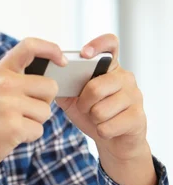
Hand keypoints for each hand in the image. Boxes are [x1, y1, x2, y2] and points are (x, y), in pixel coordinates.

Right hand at [0, 38, 64, 184]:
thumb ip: (17, 80)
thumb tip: (52, 81)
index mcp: (0, 71)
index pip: (29, 46)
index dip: (51, 49)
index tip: (62, 61)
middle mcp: (4, 83)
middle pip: (50, 87)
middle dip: (44, 102)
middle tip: (23, 111)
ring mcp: (8, 104)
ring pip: (46, 111)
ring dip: (35, 121)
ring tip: (12, 124)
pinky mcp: (13, 126)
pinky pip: (39, 130)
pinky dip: (29, 136)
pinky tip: (10, 136)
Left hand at [57, 34, 155, 184]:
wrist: (114, 140)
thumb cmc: (92, 113)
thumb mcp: (74, 97)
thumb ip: (64, 85)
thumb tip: (47, 77)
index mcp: (109, 67)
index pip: (110, 44)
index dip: (98, 45)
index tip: (84, 54)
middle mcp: (125, 77)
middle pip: (95, 87)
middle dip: (84, 103)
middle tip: (86, 107)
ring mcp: (135, 95)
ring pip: (100, 110)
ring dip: (93, 119)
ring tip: (99, 118)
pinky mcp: (138, 117)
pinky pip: (108, 126)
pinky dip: (101, 131)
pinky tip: (108, 129)